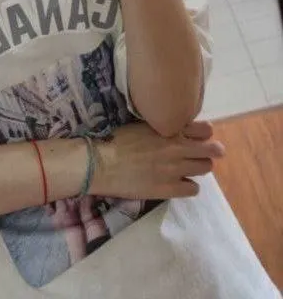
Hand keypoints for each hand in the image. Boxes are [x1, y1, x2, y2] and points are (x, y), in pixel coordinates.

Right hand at [90, 120, 224, 199]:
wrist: (101, 162)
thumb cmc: (117, 140)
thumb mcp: (142, 124)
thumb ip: (162, 126)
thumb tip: (175, 128)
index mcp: (170, 129)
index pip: (205, 129)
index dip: (205, 134)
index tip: (199, 138)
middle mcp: (177, 147)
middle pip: (212, 150)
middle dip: (211, 151)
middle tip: (203, 155)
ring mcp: (175, 169)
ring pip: (205, 168)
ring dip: (199, 168)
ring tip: (187, 169)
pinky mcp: (169, 188)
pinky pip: (193, 189)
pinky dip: (189, 186)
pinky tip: (179, 184)